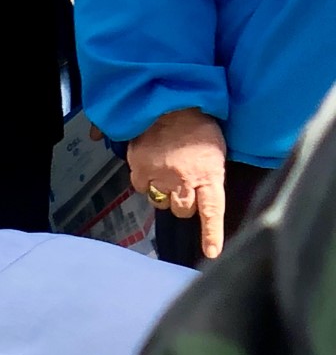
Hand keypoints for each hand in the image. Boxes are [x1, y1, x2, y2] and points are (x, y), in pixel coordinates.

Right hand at [127, 108, 227, 259]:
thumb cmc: (198, 125)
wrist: (170, 101)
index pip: (211, 210)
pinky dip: (145, 180)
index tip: (211, 253)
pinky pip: (141, 187)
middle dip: (183, 201)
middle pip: (182, 210)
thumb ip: (209, 175)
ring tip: (167, 171)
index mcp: (208, 174)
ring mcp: (160, 176)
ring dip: (164, 192)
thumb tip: (202, 197)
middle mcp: (183, 179)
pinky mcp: (140, 169)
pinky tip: (151, 165)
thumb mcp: (214, 150)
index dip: (211, 234)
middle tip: (184, 183)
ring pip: (160, 202)